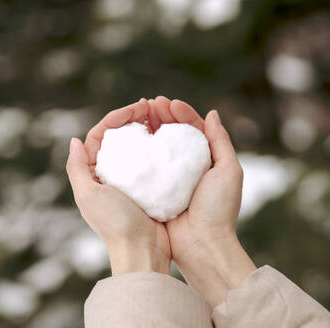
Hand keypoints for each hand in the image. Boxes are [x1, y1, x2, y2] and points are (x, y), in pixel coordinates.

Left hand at [66, 99, 170, 275]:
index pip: (101, 135)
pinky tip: (169, 138)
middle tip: (150, 107)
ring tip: (160, 116)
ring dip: (146, 129)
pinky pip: (151, 160)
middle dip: (132, 118)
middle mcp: (109, 175)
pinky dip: (158, 147)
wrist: (142, 250)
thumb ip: (76, 168)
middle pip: (119, 138)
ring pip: (136, 146)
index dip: (116, 117)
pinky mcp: (148, 187)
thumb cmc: (115, 223)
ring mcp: (129, 181)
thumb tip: (74, 140)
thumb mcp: (88, 195)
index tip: (136, 108)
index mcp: (93, 173)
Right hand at [148, 96, 255, 306]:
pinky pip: (147, 167)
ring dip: (150, 129)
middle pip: (173, 134)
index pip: (193, 129)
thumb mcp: (228, 171)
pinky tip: (130, 140)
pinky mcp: (156, 190)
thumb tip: (212, 113)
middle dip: (162, 116)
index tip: (168, 102)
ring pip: (158, 147)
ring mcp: (170, 178)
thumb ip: (221, 141)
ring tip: (138, 114)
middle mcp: (187, 166)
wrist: (202, 244)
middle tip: (149, 104)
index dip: (181, 113)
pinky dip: (139, 152)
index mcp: (206, 159)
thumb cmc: (219, 209)